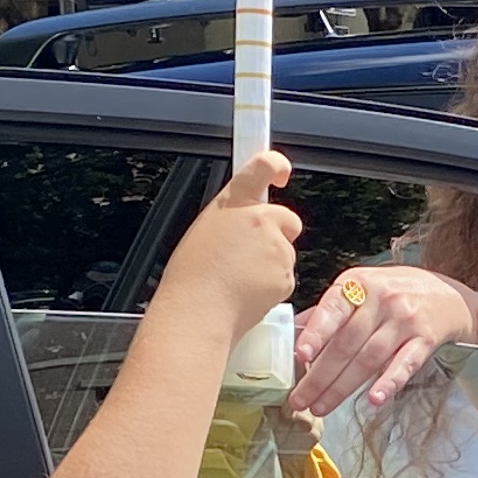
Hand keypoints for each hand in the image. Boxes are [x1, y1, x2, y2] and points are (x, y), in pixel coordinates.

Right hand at [151, 150, 298, 332]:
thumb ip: (232, 218)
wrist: (197, 312)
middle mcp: (260, 219)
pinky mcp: (286, 275)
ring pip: (285, 252)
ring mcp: (276, 248)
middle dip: (278, 234)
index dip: (277, 166)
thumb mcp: (203, 229)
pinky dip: (272, 285)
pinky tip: (247, 292)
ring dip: (271, 263)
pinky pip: (285, 277)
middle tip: (250, 253)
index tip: (280, 172)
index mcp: (235, 203)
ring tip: (239, 278)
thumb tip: (244, 220)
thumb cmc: (191, 277)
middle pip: (286, 219)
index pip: (264, 165)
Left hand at [288, 262, 477, 417]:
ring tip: (322, 406)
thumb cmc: (396, 293)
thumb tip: (293, 332)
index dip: (316, 334)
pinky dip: (389, 382)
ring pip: (370, 358)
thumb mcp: (362, 289)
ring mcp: (405, 320)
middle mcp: (382, 299)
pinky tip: (374, 399)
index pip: (333, 310)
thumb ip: (331, 311)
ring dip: (344, 387)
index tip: (299, 355)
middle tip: (301, 399)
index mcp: (359, 284)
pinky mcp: (425, 339)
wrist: (447, 295)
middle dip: (321, 375)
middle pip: (347, 343)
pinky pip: (405, 364)